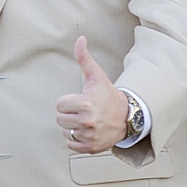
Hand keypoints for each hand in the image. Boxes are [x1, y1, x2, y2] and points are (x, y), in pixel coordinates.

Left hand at [56, 36, 127, 153]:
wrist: (127, 117)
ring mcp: (90, 136)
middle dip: (69, 114)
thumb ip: (84, 58)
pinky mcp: (91, 148)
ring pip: (65, 132)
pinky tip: (86, 131)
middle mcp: (87, 121)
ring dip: (72, 127)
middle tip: (82, 111)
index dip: (67, 101)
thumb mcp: (96, 76)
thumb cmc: (107, 95)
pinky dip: (76, 140)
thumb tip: (80, 38)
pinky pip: (71, 145)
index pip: (59, 105)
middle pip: (60, 120)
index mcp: (85, 104)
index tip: (79, 100)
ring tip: (85, 121)